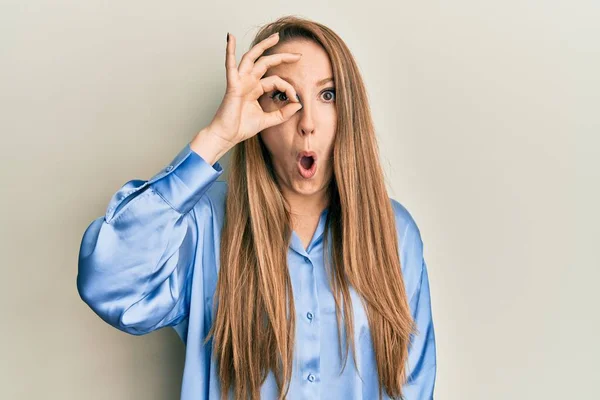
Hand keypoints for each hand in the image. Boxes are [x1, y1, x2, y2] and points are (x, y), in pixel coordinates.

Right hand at [205, 31, 302, 147]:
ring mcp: (240, 81)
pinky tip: (231, 38)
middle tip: (297, 55)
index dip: (289, 89)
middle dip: (282, 57)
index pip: (276, 81)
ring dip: (263, 46)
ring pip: (252, 58)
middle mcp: (248, 82)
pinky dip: (230, 50)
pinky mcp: (232, 85)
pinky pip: (230, 65)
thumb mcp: (269, 120)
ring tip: (275, 37)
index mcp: (256, 89)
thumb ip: (283, 113)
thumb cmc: (242, 128)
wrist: (227, 136)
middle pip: (267, 63)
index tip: (297, 99)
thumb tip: (299, 104)